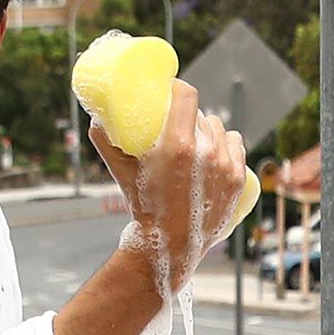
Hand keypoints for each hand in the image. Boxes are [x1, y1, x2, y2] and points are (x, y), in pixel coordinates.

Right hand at [90, 78, 245, 288]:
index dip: (178, 87)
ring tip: (195, 139)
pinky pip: (236, 144)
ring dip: (207, 129)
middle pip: (201, 114)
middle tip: (175, 122)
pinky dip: (225, 143)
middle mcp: (207, 153)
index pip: (188, 95)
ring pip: (219, 128)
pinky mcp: (238, 179)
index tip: (171, 89)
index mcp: (178, 145)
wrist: (168, 247)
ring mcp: (225, 166)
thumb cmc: (141, 206)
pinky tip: (217, 146)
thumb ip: (105, 141)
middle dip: (188, 115)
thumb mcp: (120, 171)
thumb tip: (96, 116)